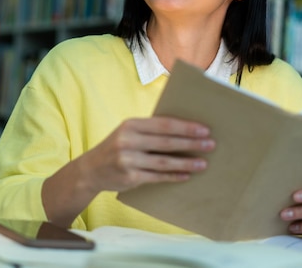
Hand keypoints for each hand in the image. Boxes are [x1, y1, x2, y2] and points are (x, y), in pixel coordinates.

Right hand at [80, 116, 214, 193]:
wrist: (91, 170)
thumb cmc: (117, 147)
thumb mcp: (129, 132)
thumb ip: (151, 130)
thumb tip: (185, 130)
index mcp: (131, 125)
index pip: (164, 124)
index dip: (186, 127)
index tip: (204, 129)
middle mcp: (128, 140)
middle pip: (167, 142)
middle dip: (191, 144)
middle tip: (210, 144)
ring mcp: (128, 160)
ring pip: (164, 162)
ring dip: (186, 162)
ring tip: (204, 163)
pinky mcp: (130, 177)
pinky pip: (157, 176)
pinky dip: (174, 176)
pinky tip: (187, 175)